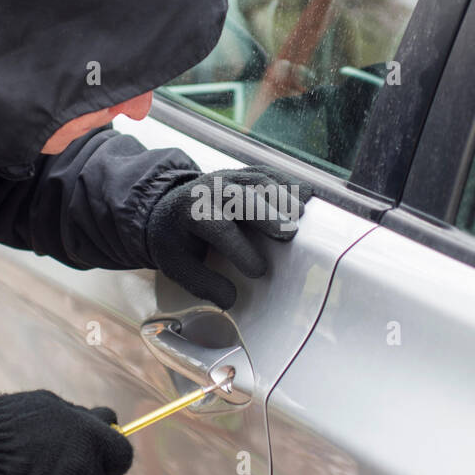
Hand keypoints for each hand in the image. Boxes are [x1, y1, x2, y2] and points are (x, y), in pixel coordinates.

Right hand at [0, 390, 132, 474]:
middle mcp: (82, 471)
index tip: (99, 452)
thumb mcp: (51, 405)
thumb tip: (108, 421)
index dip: (111, 455)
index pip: (122, 457)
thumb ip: (83, 418)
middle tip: (50, 457)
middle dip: (81, 470)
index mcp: (91, 440)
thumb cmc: (10, 419)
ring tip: (24, 467)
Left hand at [145, 166, 311, 308]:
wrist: (169, 208)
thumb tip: (231, 300)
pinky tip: (306, 194)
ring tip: (302, 214)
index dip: (240, 250)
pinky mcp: (243, 174)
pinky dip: (287, 182)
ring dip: (281, 196)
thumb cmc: (177, 240)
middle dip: (266, 215)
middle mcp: (209, 189)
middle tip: (290, 234)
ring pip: (258, 181)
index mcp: (190, 213)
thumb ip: (203, 283)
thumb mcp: (177, 266)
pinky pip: (267, 173)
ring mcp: (228, 177)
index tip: (259, 271)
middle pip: (242, 199)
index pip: (219, 229)